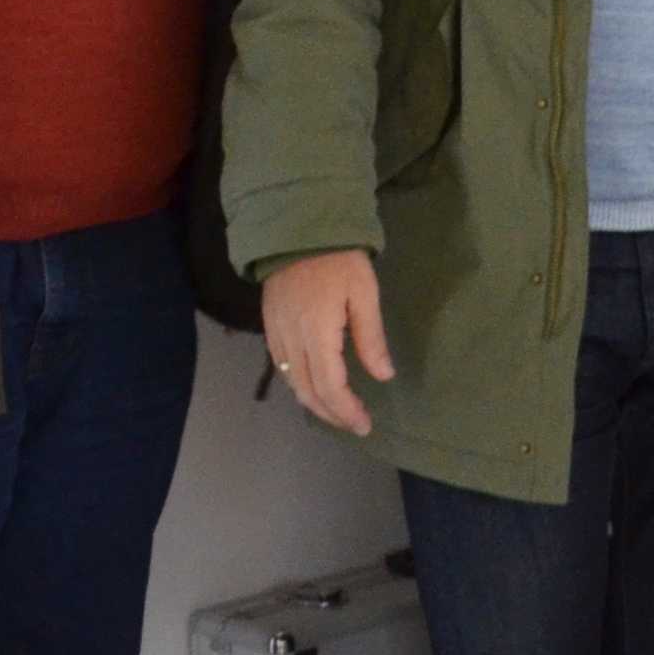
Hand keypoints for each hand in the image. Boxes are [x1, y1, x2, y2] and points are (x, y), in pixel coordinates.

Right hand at [261, 249, 397, 435]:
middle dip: (331, 413)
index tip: (364, 424)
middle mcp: (290, 340)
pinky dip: (300, 384)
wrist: (296, 230)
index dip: (346, 410)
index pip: (329, 385)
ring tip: (339, 412)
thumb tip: (383, 376)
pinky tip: (316, 386)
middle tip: (355, 424)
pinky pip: (282, 366)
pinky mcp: (270, 326)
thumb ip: (370, 338)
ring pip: (291, 382)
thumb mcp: (364, 294)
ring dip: (314, 402)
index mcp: (316, 334)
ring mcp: (276, 334)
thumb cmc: (339, 259)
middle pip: (306, 390)